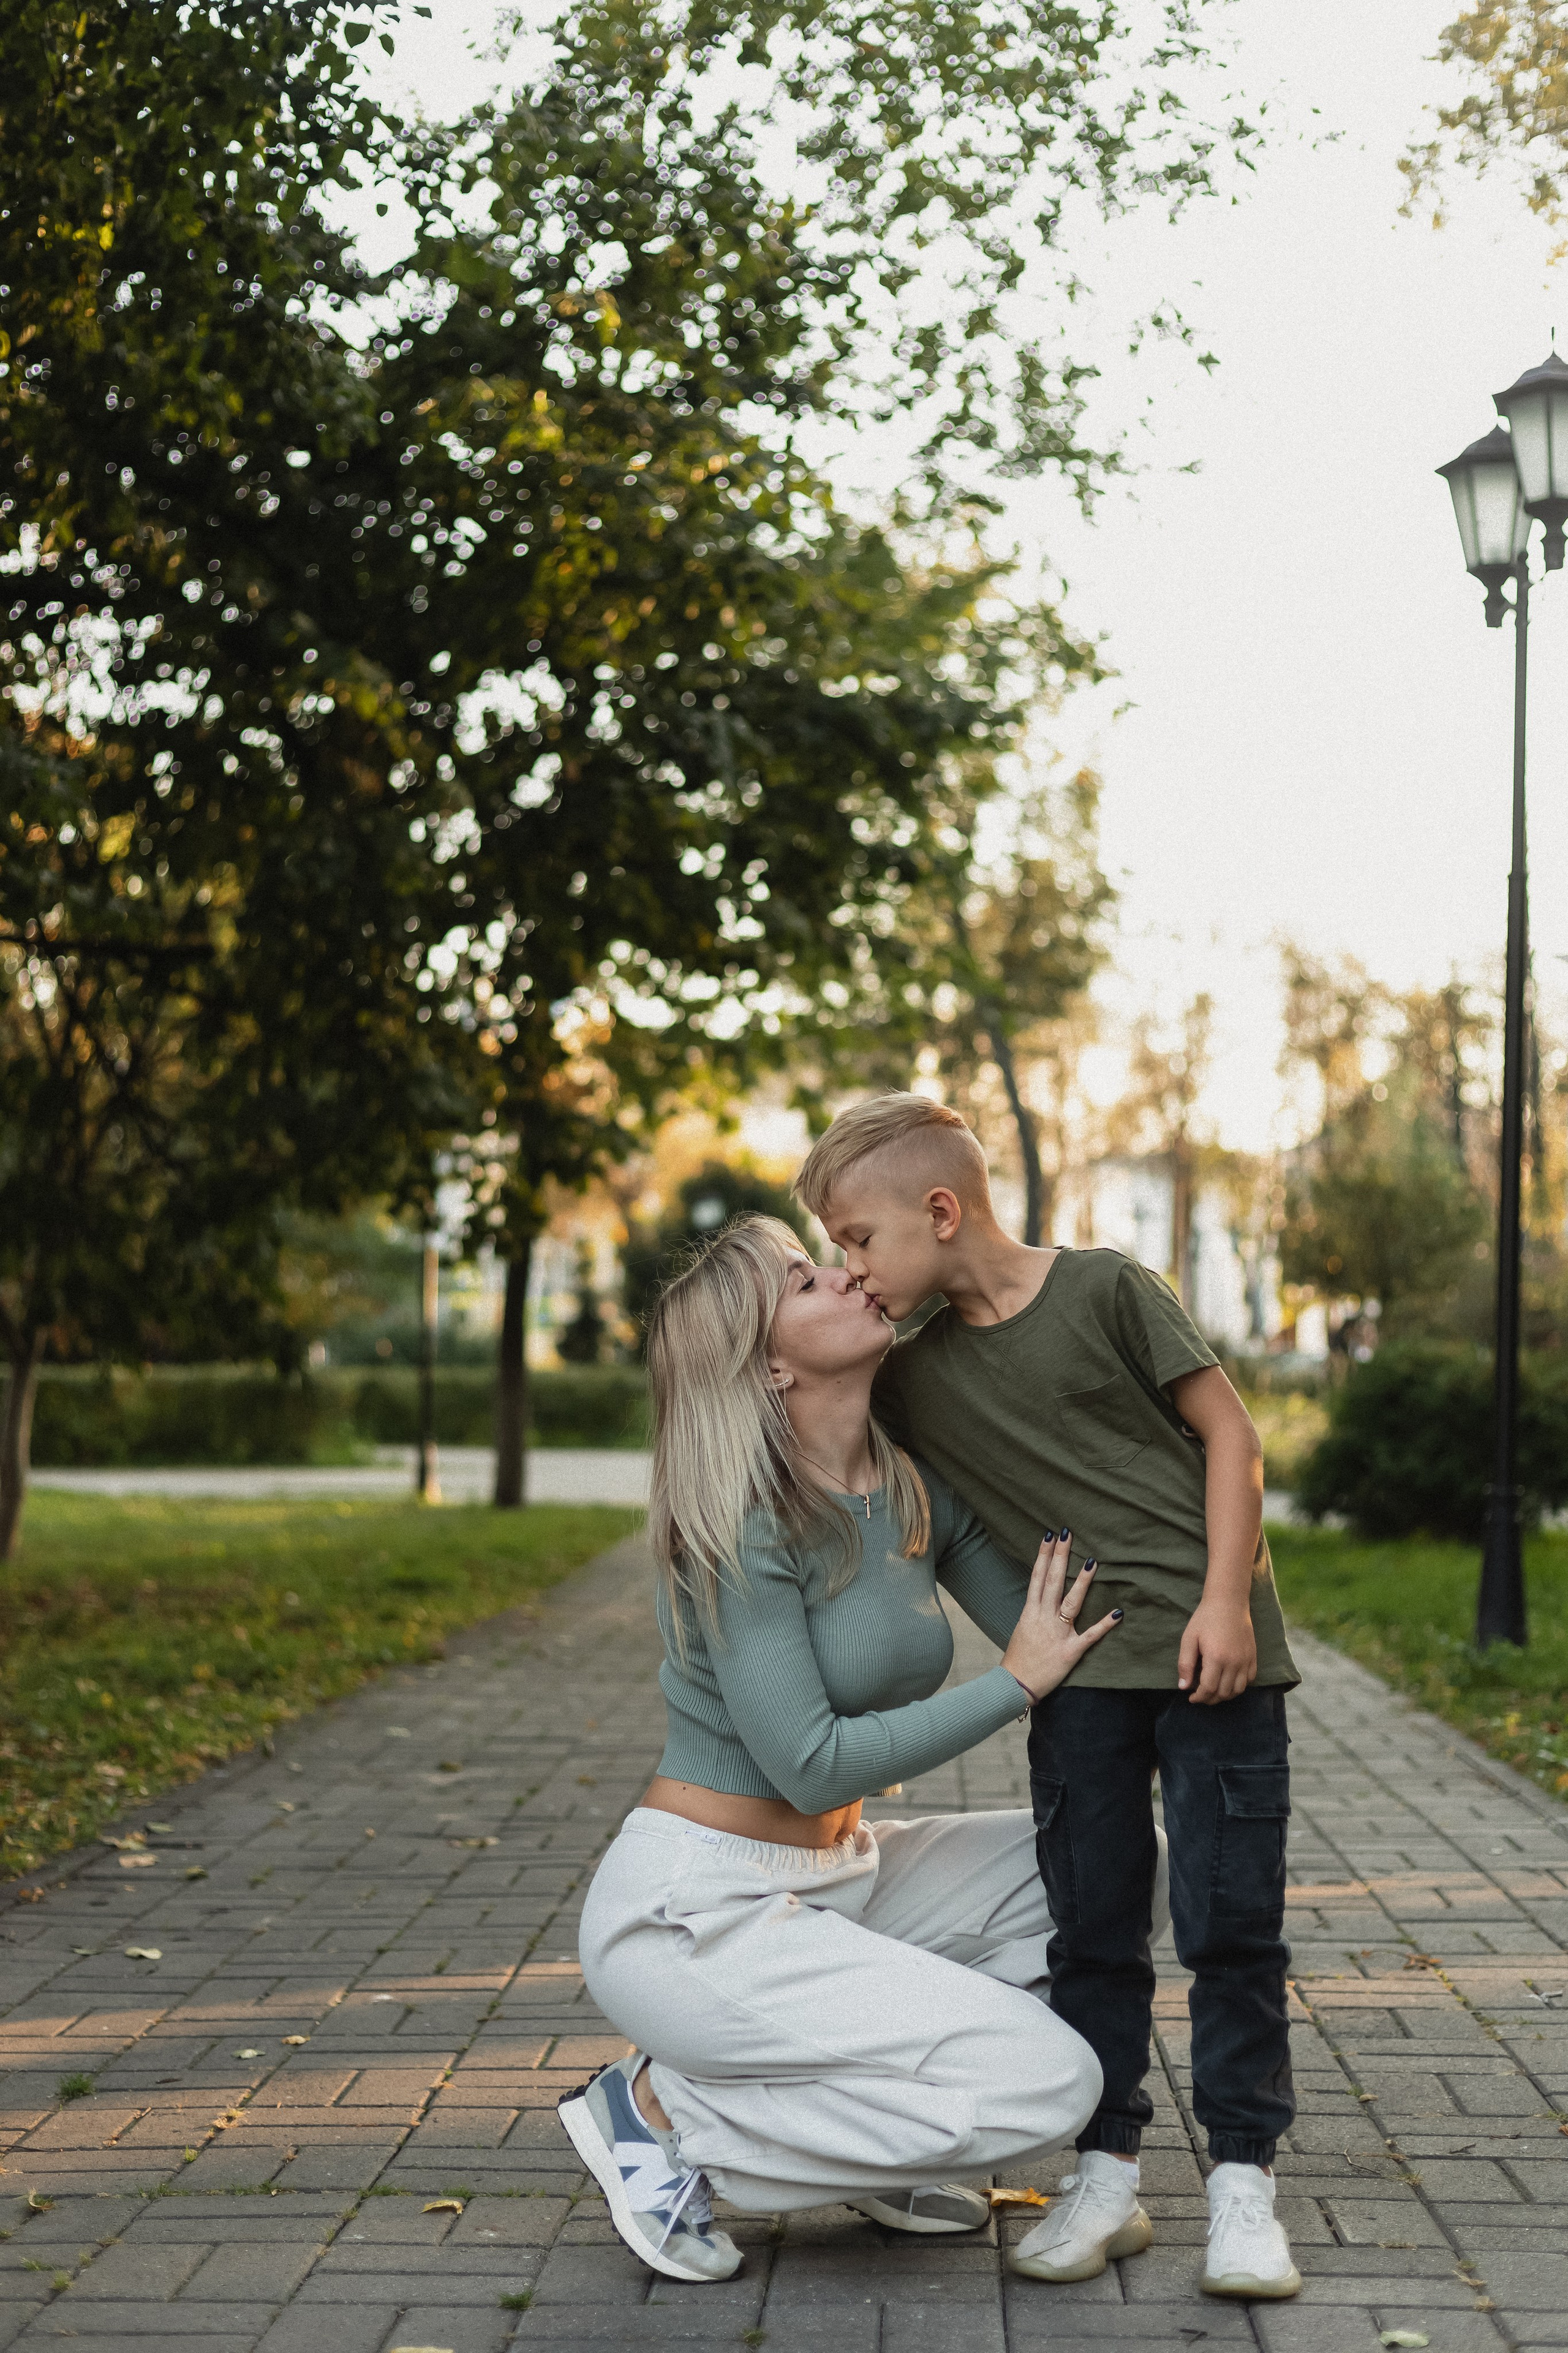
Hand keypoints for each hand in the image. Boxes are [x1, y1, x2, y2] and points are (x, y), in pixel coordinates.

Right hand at [1001, 1532, 1120, 1703]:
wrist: (1014, 1685)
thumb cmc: (1018, 1659)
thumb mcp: (1021, 1629)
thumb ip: (1034, 1613)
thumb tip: (1042, 1598)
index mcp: (1030, 1612)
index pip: (1037, 1577)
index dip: (1043, 1556)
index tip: (1049, 1536)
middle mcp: (1043, 1618)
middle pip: (1053, 1582)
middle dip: (1060, 1557)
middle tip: (1067, 1534)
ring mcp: (1057, 1633)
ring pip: (1071, 1602)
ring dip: (1083, 1581)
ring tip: (1093, 1561)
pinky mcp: (1070, 1651)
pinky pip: (1090, 1636)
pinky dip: (1104, 1624)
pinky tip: (1118, 1612)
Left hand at [1177, 1596, 1256, 1703]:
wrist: (1228, 1602)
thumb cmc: (1205, 1619)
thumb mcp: (1189, 1638)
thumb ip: (1185, 1664)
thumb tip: (1183, 1687)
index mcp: (1216, 1658)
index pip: (1209, 1689)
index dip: (1199, 1697)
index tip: (1191, 1698)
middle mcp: (1234, 1662)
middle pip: (1223, 1693)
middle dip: (1210, 1699)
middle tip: (1200, 1696)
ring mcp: (1246, 1660)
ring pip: (1238, 1690)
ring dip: (1225, 1696)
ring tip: (1214, 1692)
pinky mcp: (1253, 1656)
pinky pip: (1249, 1680)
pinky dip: (1239, 1686)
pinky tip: (1229, 1682)